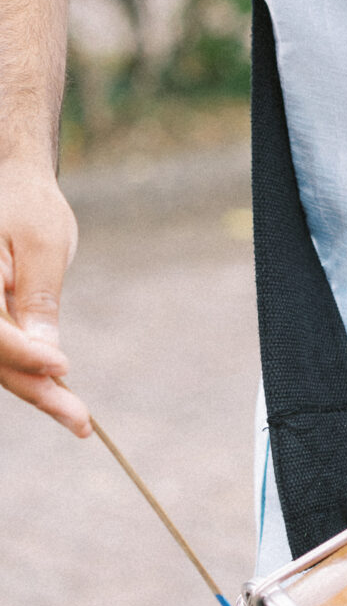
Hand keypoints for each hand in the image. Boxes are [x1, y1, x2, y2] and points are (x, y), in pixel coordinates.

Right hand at [0, 160, 89, 434]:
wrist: (14, 186)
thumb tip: (45, 352)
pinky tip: (60, 398)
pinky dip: (29, 375)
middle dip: (35, 389)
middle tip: (79, 420)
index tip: (63, 366)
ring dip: (35, 391)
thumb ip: (39, 297)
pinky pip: (2, 355)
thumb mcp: (43, 244)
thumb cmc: (30, 207)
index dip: (23, 353)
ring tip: (77, 419)